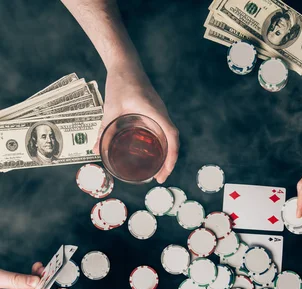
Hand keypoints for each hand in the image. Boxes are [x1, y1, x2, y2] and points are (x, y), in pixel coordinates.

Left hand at [94, 66, 178, 183]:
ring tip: (159, 170)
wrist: (126, 63)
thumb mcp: (110, 108)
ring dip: (168, 153)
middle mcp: (161, 113)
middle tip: (159, 178)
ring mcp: (160, 112)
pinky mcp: (156, 111)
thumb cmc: (120, 82)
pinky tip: (154, 152)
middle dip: (169, 161)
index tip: (163, 173)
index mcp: (154, 112)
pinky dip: (163, 144)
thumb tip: (95, 150)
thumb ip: (103, 129)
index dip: (171, 157)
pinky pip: (165, 130)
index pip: (172, 137)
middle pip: (173, 141)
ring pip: (170, 137)